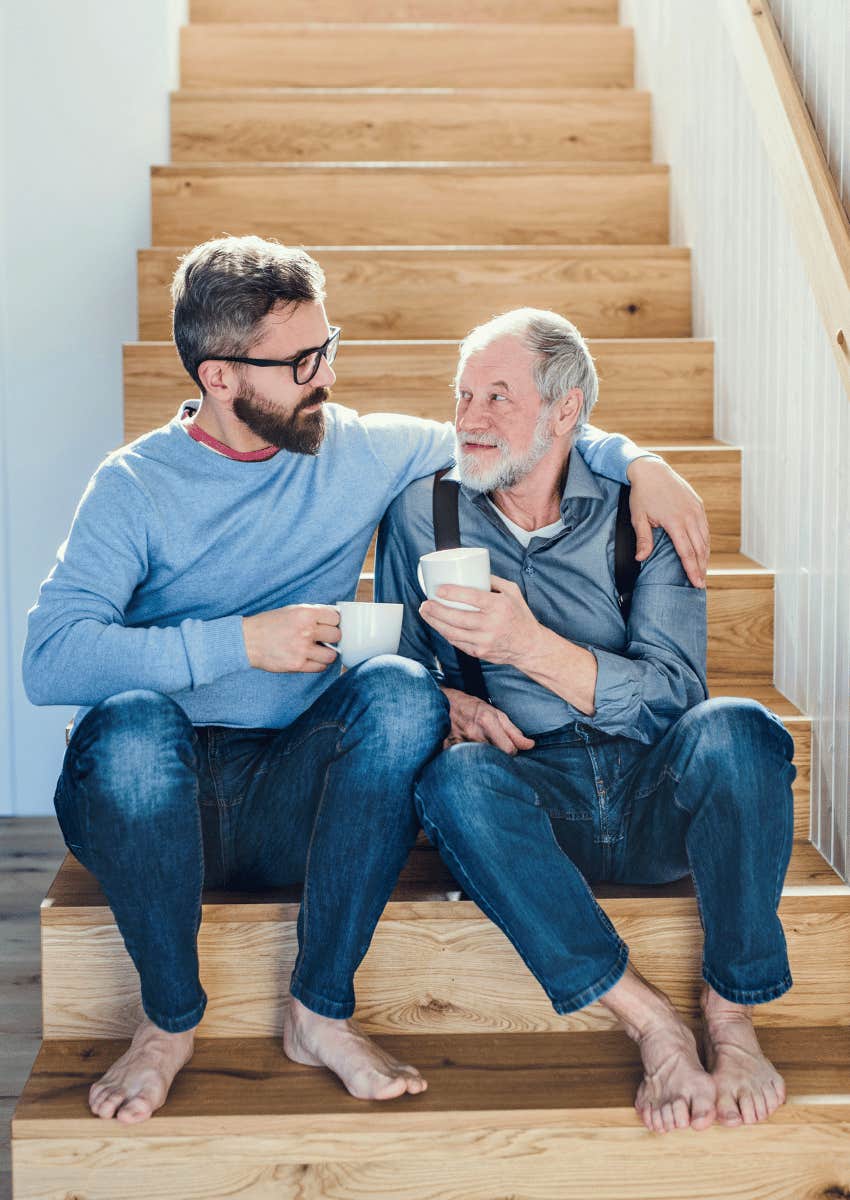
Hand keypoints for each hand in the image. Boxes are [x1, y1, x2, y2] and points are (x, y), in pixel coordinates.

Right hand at [242, 604, 339, 672]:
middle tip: (324, 639)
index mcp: (305, 614)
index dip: (333, 622)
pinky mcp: (297, 665)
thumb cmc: (269, 624)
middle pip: (336, 636)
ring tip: (319, 651)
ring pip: (331, 655)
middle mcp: (305, 631)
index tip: (328, 625)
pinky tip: (311, 659)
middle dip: (332, 637)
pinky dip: (318, 664)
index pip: (335, 618)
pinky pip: (320, 667)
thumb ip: (312, 612)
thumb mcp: (291, 610)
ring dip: (327, 653)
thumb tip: (334, 617)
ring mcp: (302, 649)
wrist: (247, 640)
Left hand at [419, 575, 541, 668]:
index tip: (438, 590)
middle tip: (425, 603)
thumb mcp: (513, 591)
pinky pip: (457, 643)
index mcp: (499, 607)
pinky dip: (445, 633)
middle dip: (437, 610)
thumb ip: (493, 580)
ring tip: (426, 613)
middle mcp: (491, 625)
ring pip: (453, 632)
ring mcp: (484, 641)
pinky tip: (438, 625)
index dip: (453, 594)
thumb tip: (472, 571)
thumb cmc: (520, 616)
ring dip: (435, 623)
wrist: (529, 646)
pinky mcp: (479, 652)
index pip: (472, 598)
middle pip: (457, 618)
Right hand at [441, 687, 534, 754]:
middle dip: (498, 757)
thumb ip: (513, 731)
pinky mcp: (447, 748)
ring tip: (481, 753)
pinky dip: (468, 761)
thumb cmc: (470, 707)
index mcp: (487, 721)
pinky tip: (468, 756)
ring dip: (483, 760)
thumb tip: (530, 745)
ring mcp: (459, 741)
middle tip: (495, 751)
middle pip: (495, 758)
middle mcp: (473, 732)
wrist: (441, 702)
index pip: (508, 750)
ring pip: (479, 762)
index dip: (512, 752)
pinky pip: (463, 762)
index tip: (508, 749)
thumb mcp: (494, 713)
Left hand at [627, 458, 709, 587]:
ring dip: (705, 556)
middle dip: (701, 567)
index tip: (696, 583)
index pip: (687, 552)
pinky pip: (705, 528)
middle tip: (701, 583)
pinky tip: (703, 551)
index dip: (692, 569)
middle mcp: (689, 516)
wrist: (652, 471)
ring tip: (703, 571)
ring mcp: (696, 510)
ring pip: (705, 539)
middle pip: (700, 548)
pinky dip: (706, 542)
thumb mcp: (638, 517)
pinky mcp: (698, 505)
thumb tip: (641, 558)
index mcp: (675, 521)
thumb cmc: (642, 494)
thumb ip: (643, 539)